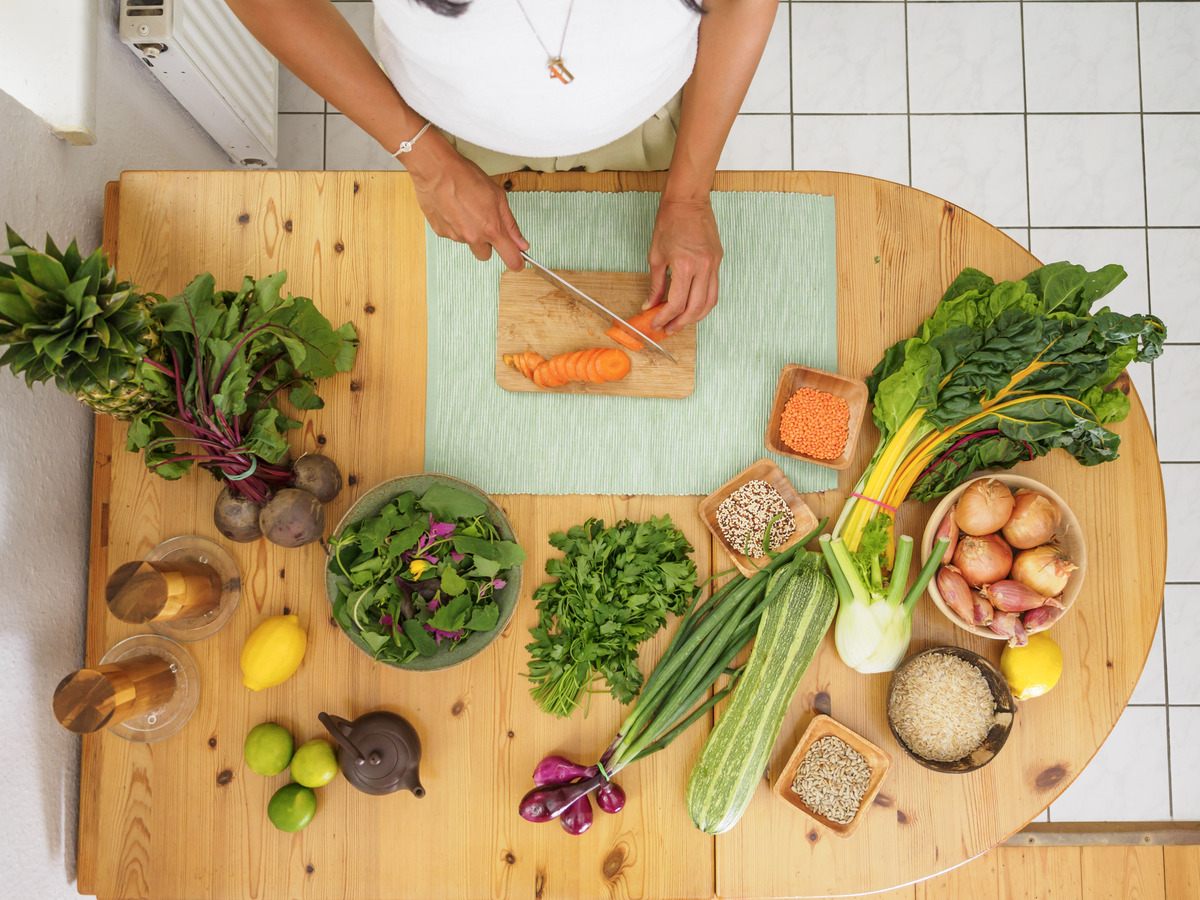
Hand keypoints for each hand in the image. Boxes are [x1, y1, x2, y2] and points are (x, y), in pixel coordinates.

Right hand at [405, 133, 527, 269]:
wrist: (436, 170)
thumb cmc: (466, 177)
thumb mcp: (498, 197)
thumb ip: (510, 224)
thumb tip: (521, 243)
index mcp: (491, 229)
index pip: (510, 259)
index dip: (516, 262)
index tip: (518, 261)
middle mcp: (473, 237)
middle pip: (486, 255)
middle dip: (487, 244)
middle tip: (484, 223)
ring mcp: (455, 236)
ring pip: (468, 243)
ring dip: (470, 232)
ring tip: (466, 208)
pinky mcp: (441, 232)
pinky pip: (453, 235)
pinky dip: (455, 226)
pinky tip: (454, 209)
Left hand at [645, 196, 722, 333]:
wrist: (687, 200)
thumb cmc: (669, 222)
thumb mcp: (655, 256)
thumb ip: (655, 284)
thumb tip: (650, 304)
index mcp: (684, 265)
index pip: (676, 304)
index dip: (665, 318)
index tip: (656, 323)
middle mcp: (703, 267)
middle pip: (695, 308)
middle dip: (681, 323)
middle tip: (669, 328)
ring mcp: (713, 264)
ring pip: (710, 302)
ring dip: (695, 317)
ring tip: (681, 322)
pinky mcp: (718, 260)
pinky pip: (714, 289)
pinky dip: (704, 302)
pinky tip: (693, 306)